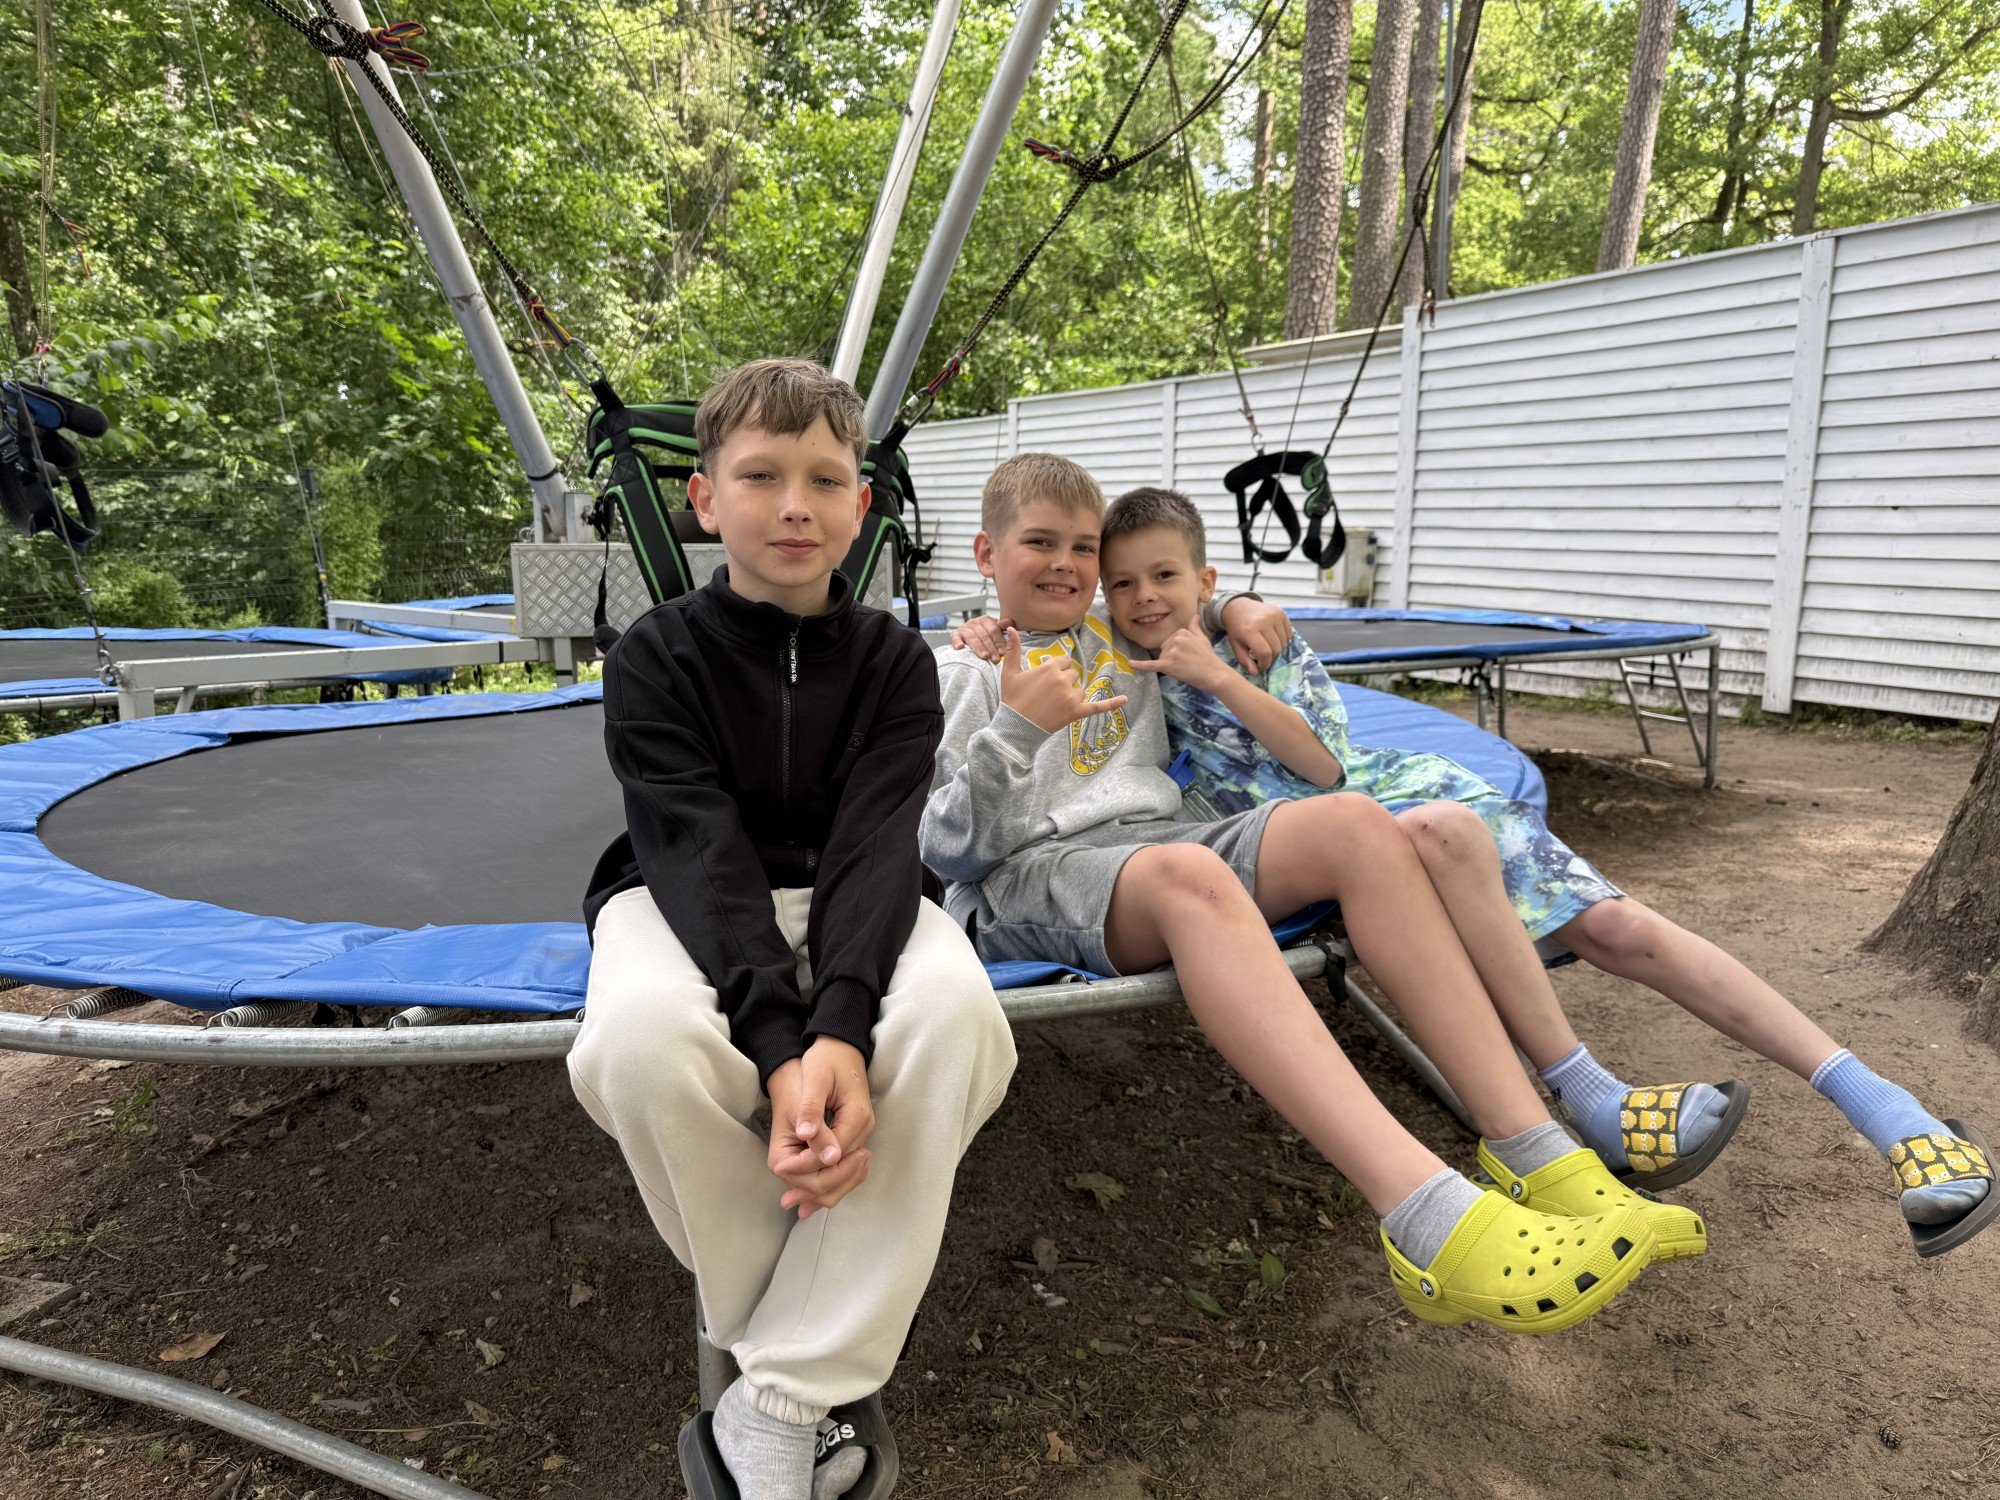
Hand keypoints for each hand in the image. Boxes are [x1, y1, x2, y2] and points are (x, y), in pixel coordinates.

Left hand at [767, 1037, 875, 1219]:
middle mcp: (863, 1130)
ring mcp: (861, 1135)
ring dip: (821, 1192)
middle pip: (841, 1172)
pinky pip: (845, 1168)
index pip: (832, 1155)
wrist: (840, 1047)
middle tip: (787, 1200)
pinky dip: (829, 1184)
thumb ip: (813, 1109)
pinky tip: (809, 1198)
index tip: (781, 1168)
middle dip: (814, 1187)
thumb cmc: (826, 1059)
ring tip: (795, 1206)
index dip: (805, 1164)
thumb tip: (807, 1137)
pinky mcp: (854, 1137)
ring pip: (845, 1176)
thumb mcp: (816, 1077)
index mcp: (857, 1116)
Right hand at [949, 614, 1011, 662]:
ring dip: (979, 648)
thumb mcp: (997, 632)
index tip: (1002, 652)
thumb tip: (1009, 625)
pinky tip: (960, 647)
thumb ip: (1005, 628)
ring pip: (972, 637)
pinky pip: (955, 637)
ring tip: (985, 656)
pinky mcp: (955, 634)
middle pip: (984, 635)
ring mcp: (964, 628)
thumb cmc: (987, 639)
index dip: (999, 641)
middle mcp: (975, 622)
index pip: (994, 630)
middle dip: (991, 648)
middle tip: (995, 659)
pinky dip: (957, 642)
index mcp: (986, 620)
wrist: (972, 642)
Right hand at [998, 626, 1128, 733]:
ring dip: (1071, 694)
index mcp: (1049, 668)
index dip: (1056, 669)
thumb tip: (1010, 628)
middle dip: (1063, 682)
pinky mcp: (1076, 712)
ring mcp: (1070, 697)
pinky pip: (1097, 706)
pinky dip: (1111, 704)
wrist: (1015, 727)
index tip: (1045, 680)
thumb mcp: (1009, 672)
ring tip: (1053, 705)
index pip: (1064, 661)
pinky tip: (1125, 700)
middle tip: (1046, 694)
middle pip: (1072, 674)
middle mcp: (1062, 680)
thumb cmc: (1012, 699)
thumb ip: (1013, 649)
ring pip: (1079, 689)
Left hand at [1129, 625, 1230, 691]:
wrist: (1215, 674)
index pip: (1169, 642)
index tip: (1189, 655)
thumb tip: (1195, 615)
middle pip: (1164, 650)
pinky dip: (1140, 665)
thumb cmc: (1208, 657)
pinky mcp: (1168, 665)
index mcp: (1181, 632)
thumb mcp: (1202, 638)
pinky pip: (1151, 665)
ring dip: (1170, 665)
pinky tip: (1130, 664)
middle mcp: (1175, 639)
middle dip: (1172, 658)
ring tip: (1186, 667)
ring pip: (1162, 659)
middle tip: (1188, 663)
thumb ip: (1194, 627)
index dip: (1177, 651)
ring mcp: (1171, 652)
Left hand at [1220, 596, 1292, 675]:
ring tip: (1268, 645)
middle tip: (1263, 654)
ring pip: (1284, 642)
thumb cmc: (1237, 629)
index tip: (1261, 665)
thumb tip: (1256, 673)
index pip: (1265, 653)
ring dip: (1278, 647)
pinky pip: (1289, 633)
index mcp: (1250, 631)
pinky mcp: (1281, 612)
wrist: (1238, 607)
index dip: (1265, 663)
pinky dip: (1284, 639)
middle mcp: (1263, 621)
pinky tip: (1274, 637)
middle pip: (1276, 649)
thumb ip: (1245, 660)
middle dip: (1271, 656)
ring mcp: (1274, 615)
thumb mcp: (1236, 645)